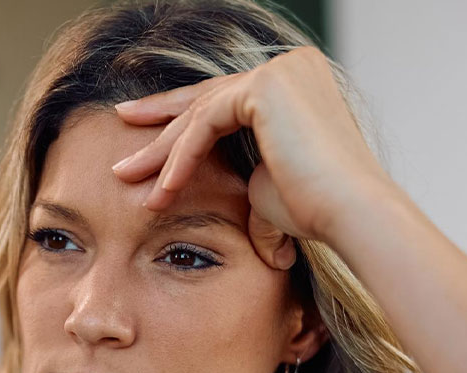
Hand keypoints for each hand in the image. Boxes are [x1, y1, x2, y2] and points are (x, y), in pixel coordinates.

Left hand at [112, 47, 397, 255]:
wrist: (348, 214)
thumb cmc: (315, 210)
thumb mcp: (266, 186)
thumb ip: (242, 177)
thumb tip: (231, 195)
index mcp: (295, 82)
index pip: (224, 96)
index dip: (180, 115)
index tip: (140, 131)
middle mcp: (291, 66)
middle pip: (208, 96)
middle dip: (158, 119)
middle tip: (118, 128)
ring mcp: (281, 70)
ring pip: (201, 111)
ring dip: (160, 148)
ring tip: (125, 175)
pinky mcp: (267, 86)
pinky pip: (206, 122)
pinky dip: (180, 157)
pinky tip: (161, 189)